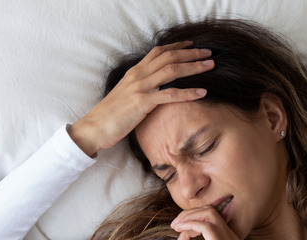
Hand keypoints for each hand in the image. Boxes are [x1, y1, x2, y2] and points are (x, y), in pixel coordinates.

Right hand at [69, 41, 213, 156]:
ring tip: (210, 66)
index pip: (159, 52)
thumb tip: (156, 86)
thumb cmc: (112, 114)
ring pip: (172, 71)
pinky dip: (188, 92)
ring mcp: (140, 87)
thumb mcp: (127, 94)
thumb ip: (141, 86)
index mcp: (135, 71)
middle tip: (208, 53)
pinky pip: (170, 95)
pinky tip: (202, 92)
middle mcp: (139, 75)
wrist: (95, 126)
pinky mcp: (142, 102)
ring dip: (194, 67)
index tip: (192, 45)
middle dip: (191, 53)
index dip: (177, 46)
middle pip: (169, 57)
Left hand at [171, 206, 294, 239]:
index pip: (211, 219)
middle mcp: (229, 236)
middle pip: (208, 211)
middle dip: (188, 214)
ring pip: (207, 213)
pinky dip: (190, 224)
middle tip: (175, 226)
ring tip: (175, 227)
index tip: (181, 235)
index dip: (193, 222)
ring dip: (188, 217)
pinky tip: (181, 230)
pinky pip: (204, 225)